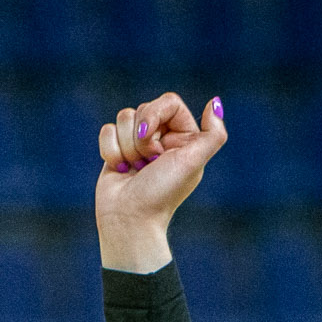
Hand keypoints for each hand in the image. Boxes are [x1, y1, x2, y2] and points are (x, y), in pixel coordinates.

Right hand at [95, 93, 227, 273]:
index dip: (156, 117)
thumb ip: (214, 134)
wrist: (129, 219)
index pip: (169, 102)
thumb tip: (214, 103)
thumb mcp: (193, 162)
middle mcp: (163, 138)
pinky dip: (111, 151)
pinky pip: (107, 130)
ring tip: (134, 170)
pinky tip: (120, 170)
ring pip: (124, 117)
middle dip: (141, 137)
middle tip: (148, 164)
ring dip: (126, 147)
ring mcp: (138, 144)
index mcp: (185, 138)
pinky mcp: (117, 150)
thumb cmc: (161, 193)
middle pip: (144, 108)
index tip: (157, 149)